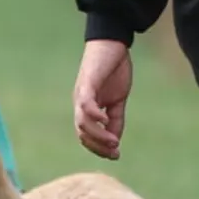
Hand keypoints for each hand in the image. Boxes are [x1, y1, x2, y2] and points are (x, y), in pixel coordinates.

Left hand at [74, 39, 132, 159]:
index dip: (99, 148)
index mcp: (87, 109)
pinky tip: (105, 120)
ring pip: (82, 123)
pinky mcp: (87, 83)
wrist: (112, 43)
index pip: (87, 136)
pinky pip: (85, 104)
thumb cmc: (114, 69)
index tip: (116, 155)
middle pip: (82, 134)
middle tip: (115, 152)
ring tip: (114, 141)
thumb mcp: (118, 99)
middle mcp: (80, 104)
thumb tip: (115, 140)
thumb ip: (115, 119)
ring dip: (98, 136)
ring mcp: (82, 94)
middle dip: (98, 147)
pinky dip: (94, 115)